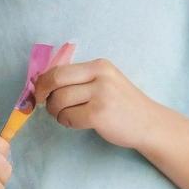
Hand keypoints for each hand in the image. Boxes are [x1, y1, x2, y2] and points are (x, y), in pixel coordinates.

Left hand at [31, 58, 160, 149]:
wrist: (148, 123)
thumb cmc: (121, 104)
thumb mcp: (104, 82)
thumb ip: (80, 79)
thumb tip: (42, 83)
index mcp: (99, 65)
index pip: (59, 69)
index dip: (43, 82)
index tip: (39, 92)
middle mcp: (100, 76)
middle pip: (55, 82)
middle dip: (43, 95)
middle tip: (45, 105)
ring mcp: (100, 94)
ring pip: (59, 101)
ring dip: (56, 112)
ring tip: (67, 115)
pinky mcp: (98, 114)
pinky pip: (68, 118)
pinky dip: (66, 122)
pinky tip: (76, 122)